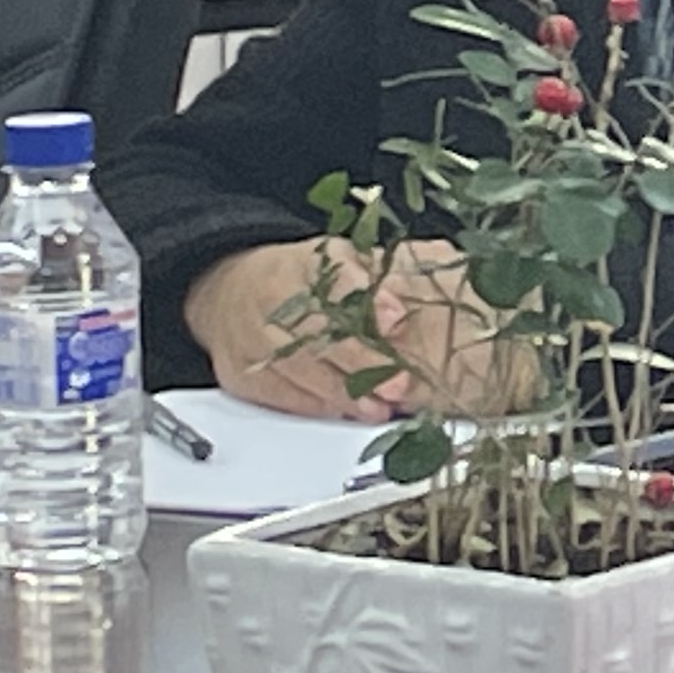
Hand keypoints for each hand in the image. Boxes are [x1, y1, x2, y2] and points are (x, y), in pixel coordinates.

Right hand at [185, 239, 527, 422]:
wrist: (230, 293)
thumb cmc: (303, 281)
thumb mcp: (342, 262)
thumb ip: (383, 275)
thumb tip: (443, 280)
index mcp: (302, 262)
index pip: (335, 278)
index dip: (367, 299)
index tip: (397, 318)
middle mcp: (271, 297)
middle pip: (315, 332)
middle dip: (360, 362)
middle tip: (397, 384)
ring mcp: (249, 337)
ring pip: (297, 368)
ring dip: (341, 393)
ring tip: (378, 407)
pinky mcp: (240, 373)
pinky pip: (280, 394)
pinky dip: (315, 405)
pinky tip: (344, 410)